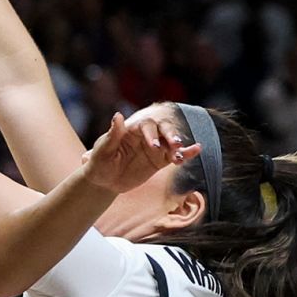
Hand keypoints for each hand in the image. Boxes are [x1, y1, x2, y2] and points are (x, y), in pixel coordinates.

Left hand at [80, 113, 197, 194]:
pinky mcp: (160, 161)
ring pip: (171, 142)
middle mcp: (145, 135)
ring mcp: (155, 147)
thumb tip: (118, 115)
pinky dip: (186, 153)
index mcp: (131, 129)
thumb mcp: (102, 151)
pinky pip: (175, 155)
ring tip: (180, 155)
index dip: (151, 134)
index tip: (154, 146)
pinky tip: (196, 150)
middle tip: (175, 145)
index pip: (146, 125)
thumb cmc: (99, 163)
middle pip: (163, 129)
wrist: (104, 181)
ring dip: (178, 146)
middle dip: (170, 135)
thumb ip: (112, 135)